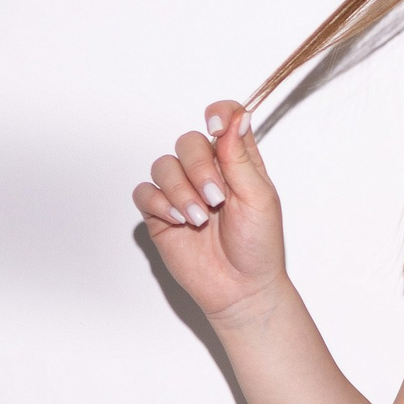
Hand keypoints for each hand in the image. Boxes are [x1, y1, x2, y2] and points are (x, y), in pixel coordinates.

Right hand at [133, 100, 287, 326]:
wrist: (240, 288)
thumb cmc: (257, 244)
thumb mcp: (258, 197)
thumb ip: (240, 157)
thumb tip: (237, 117)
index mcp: (236, 161)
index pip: (224, 119)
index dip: (218, 115)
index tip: (215, 130)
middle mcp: (207, 171)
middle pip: (187, 141)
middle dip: (197, 168)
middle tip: (215, 199)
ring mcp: (182, 191)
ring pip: (163, 165)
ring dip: (180, 190)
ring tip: (198, 219)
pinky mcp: (161, 214)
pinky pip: (145, 192)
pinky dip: (159, 203)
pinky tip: (179, 221)